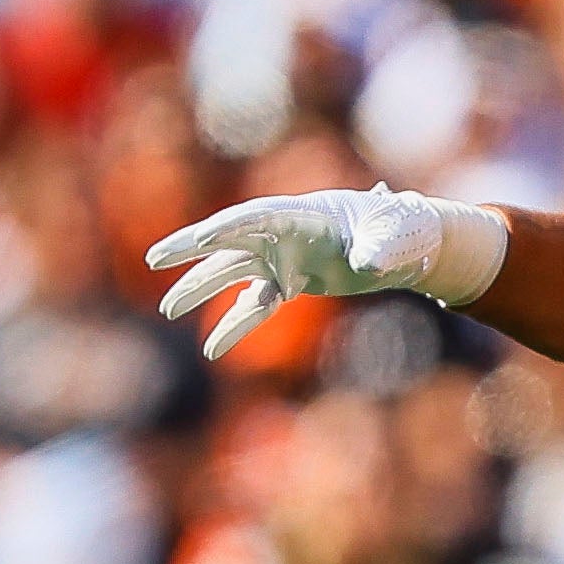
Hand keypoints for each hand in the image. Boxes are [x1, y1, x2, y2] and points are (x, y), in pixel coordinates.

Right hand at [149, 191, 511, 360]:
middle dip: (191, 250)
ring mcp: (283, 257)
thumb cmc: (402, 229)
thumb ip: (379, 247)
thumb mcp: (394, 236)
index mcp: (302, 215)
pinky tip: (212, 348)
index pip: (253, 218)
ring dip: (201, 289)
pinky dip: (234, 325)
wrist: (408, 242)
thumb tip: (368, 263)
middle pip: (228, 241)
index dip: (225, 229)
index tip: (196, 239)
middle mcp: (284, 234)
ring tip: (168, 309)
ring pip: (232, 273)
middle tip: (155, 260)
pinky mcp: (290, 280)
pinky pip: (254, 305)